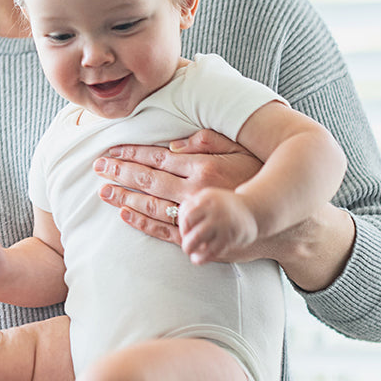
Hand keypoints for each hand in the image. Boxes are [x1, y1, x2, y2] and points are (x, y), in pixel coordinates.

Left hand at [94, 130, 261, 245]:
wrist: (283, 220)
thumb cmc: (261, 177)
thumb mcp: (240, 150)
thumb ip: (208, 142)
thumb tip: (174, 145)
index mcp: (204, 167)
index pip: (158, 158)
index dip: (131, 154)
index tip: (111, 151)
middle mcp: (196, 192)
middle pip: (148, 180)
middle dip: (120, 173)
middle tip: (98, 168)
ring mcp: (195, 217)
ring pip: (151, 205)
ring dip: (124, 197)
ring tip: (103, 191)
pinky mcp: (197, 238)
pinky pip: (163, 230)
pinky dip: (142, 222)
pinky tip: (125, 214)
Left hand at [179, 188, 258, 264]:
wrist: (255, 209)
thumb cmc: (226, 207)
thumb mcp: (210, 199)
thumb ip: (194, 207)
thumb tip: (172, 224)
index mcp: (207, 197)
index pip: (186, 212)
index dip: (183, 226)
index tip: (185, 232)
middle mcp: (214, 207)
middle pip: (188, 224)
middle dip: (184, 236)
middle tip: (186, 244)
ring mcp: (223, 222)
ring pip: (197, 237)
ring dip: (190, 247)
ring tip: (190, 251)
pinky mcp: (231, 237)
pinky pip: (212, 250)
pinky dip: (202, 257)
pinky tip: (198, 260)